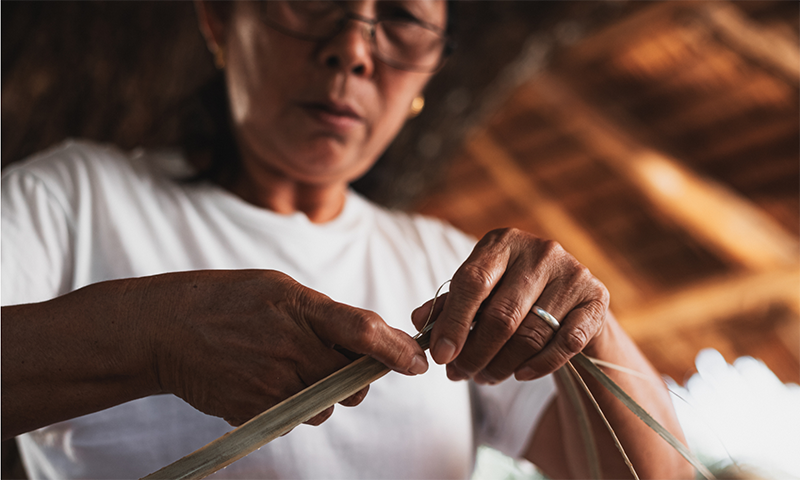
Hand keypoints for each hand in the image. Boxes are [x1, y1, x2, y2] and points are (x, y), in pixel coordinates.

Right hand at [134, 270, 427, 425]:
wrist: (166, 329)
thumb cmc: (227, 300)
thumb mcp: (279, 288)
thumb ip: (323, 312)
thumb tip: (367, 335)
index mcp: (302, 309)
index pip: (363, 332)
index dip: (396, 350)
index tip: (418, 362)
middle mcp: (293, 350)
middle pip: (352, 382)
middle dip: (354, 377)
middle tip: (334, 360)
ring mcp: (274, 384)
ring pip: (325, 406)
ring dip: (320, 393)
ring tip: (286, 365)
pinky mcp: (257, 410)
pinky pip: (293, 417)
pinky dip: (290, 403)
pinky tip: (264, 376)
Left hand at [411, 228, 608, 383]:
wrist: (571, 298)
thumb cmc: (513, 293)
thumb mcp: (482, 290)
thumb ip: (450, 303)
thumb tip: (419, 320)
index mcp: (503, 242)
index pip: (472, 281)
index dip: (453, 322)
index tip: (440, 355)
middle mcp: (540, 251)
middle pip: (502, 315)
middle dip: (475, 353)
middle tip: (459, 375)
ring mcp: (573, 273)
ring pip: (530, 334)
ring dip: (502, 365)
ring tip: (484, 378)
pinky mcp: (597, 299)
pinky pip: (565, 344)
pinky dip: (539, 365)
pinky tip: (520, 375)